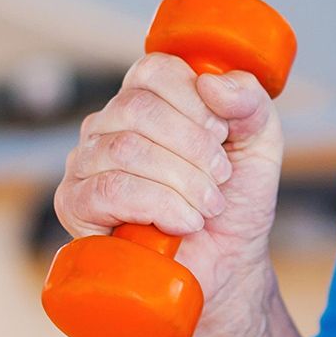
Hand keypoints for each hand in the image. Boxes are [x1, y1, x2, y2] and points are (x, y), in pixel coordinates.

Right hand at [54, 52, 286, 336]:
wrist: (227, 266)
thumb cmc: (237, 199)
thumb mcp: (260, 142)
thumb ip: (249, 102)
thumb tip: (212, 83)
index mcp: (147, 96)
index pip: (155, 70)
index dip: (194, 101)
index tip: (222, 135)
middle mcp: (108, 123)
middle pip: (139, 109)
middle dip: (194, 148)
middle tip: (221, 179)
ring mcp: (86, 162)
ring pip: (126, 149)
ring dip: (182, 182)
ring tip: (207, 208)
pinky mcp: (75, 205)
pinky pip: (108, 189)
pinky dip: (158, 205)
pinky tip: (182, 223)